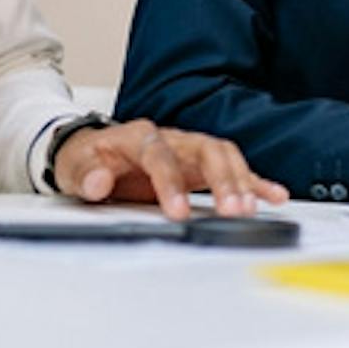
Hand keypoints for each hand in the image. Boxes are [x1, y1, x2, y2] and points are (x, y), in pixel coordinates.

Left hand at [51, 119, 289, 220]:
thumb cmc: (88, 159)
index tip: (178, 212)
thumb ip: (86, 175)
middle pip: (206, 150)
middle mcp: (172, 138)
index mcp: (139, 136)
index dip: (170, 183)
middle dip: (222, 180)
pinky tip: (274, 196)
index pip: (160, 155)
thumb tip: (99, 181)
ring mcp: (190, 150)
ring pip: (225, 157)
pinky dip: (255, 182)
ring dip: (240, 182)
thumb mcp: (74, 166)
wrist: (93, 153)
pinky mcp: (202, 166)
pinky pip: (234, 170)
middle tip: (231, 209)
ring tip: (248, 210)